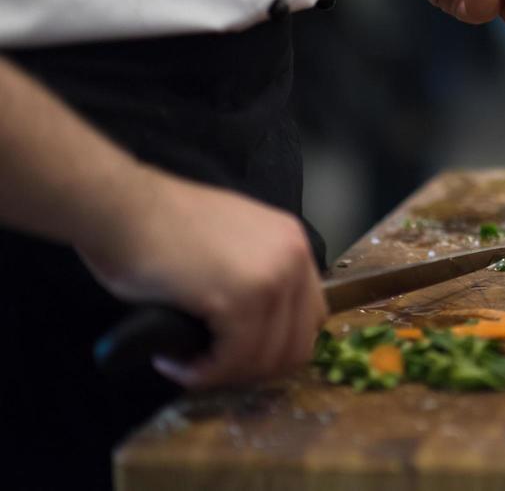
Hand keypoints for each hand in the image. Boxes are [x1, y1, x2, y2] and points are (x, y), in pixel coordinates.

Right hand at [79, 169, 324, 388]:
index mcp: (294, 243)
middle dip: (252, 369)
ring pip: (265, 358)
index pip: (310, 318)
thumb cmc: (160, 226)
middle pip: (296, 346)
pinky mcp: (240, 299)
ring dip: (223, 373)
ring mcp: (272, 277)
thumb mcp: (231, 245)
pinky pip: (233, 359)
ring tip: (185, 361)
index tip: (237, 357)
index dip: (274, 349)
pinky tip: (173, 360)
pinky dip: (202, 372)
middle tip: (210, 367)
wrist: (120, 207)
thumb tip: (260, 331)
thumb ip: (256, 277)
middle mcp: (294, 258)